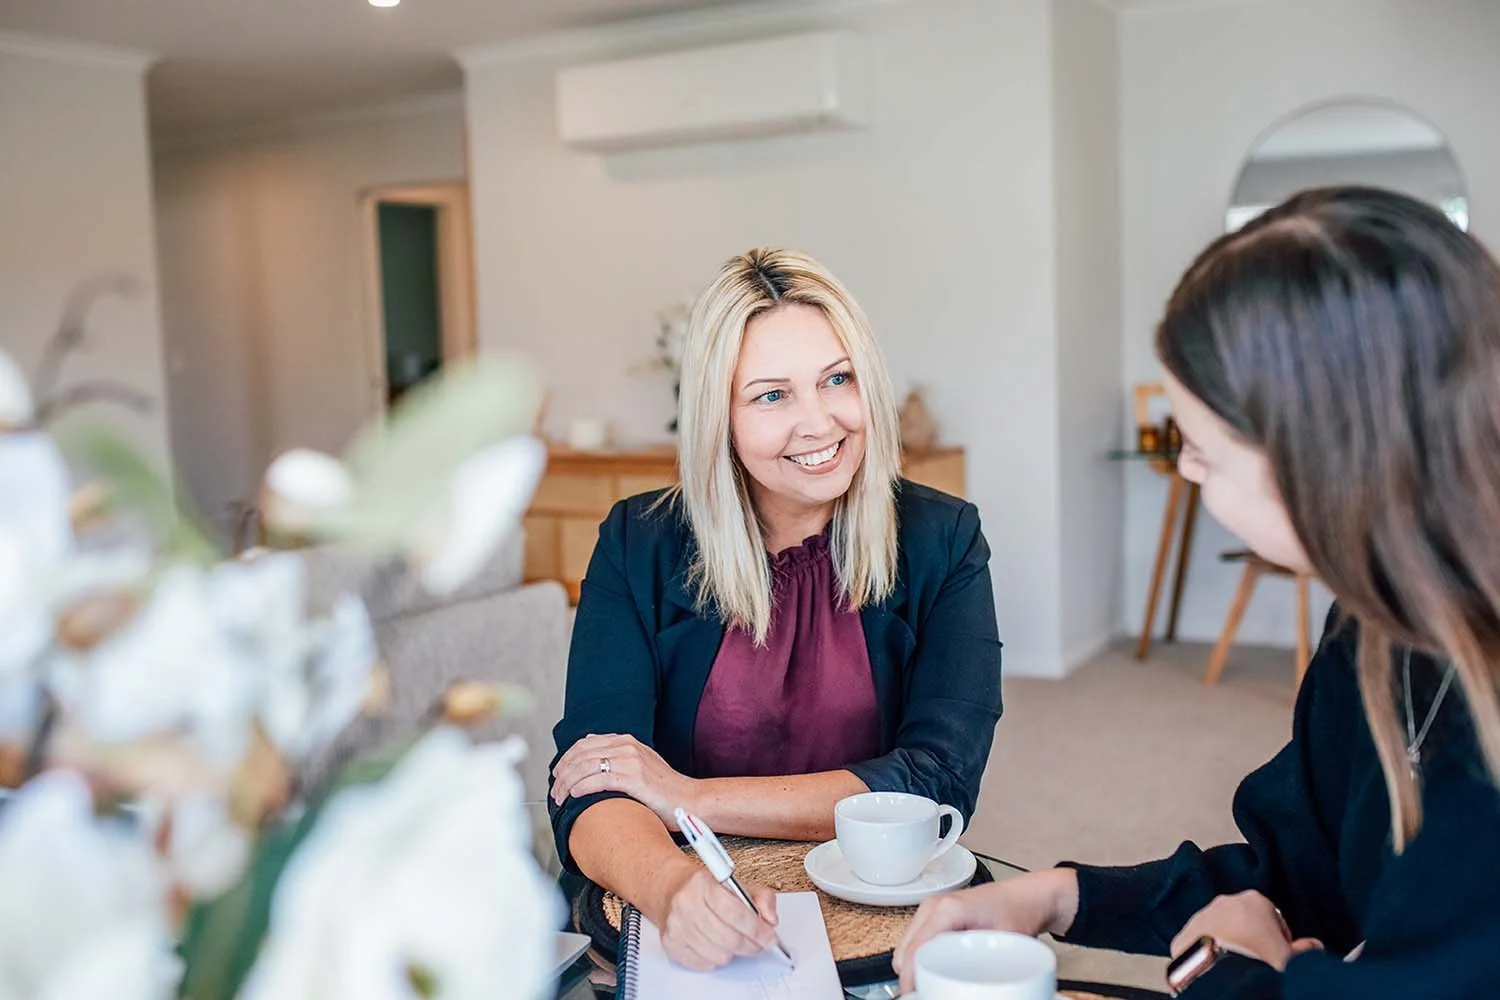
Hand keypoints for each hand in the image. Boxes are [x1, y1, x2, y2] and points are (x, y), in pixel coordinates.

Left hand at [550, 733, 698, 825]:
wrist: (690, 800)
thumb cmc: (665, 789)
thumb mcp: (640, 764)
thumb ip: (617, 757)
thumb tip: (591, 754)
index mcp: (626, 741)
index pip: (584, 744)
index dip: (565, 759)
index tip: (557, 775)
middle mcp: (627, 746)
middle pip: (580, 754)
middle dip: (562, 773)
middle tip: (554, 791)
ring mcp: (630, 760)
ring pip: (585, 766)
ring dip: (567, 783)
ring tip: (560, 797)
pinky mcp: (634, 778)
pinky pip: (598, 779)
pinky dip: (582, 787)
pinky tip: (574, 796)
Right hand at [653, 863, 780, 970]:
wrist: (674, 890)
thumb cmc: (707, 889)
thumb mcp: (738, 884)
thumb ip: (762, 898)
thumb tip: (770, 920)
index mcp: (703, 884)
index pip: (736, 913)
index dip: (758, 930)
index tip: (769, 937)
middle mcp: (686, 904)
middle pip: (729, 938)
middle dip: (751, 945)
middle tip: (759, 944)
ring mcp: (677, 926)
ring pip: (719, 955)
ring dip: (734, 952)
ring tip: (734, 940)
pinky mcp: (671, 944)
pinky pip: (705, 964)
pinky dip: (716, 958)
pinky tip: (717, 945)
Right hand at [893, 869, 1078, 994]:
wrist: (1028, 896)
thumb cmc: (1019, 911)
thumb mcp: (1003, 945)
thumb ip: (984, 969)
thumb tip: (975, 992)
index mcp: (947, 910)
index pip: (914, 950)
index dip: (911, 978)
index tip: (914, 996)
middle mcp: (934, 906)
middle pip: (904, 950)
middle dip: (911, 975)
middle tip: (927, 992)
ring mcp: (932, 908)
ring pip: (907, 946)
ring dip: (915, 966)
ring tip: (933, 982)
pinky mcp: (935, 914)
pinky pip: (916, 941)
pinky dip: (920, 957)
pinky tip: (937, 968)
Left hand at [1170, 891, 1321, 971]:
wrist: (1222, 972)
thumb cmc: (1260, 960)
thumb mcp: (1292, 957)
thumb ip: (1306, 949)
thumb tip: (1314, 947)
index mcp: (1255, 900)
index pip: (1272, 918)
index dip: (1278, 939)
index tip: (1278, 954)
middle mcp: (1225, 903)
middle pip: (1242, 921)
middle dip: (1249, 939)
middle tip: (1257, 962)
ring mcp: (1201, 917)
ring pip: (1217, 931)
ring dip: (1225, 945)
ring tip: (1235, 968)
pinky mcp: (1183, 936)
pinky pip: (1197, 945)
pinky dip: (1205, 955)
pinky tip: (1215, 971)